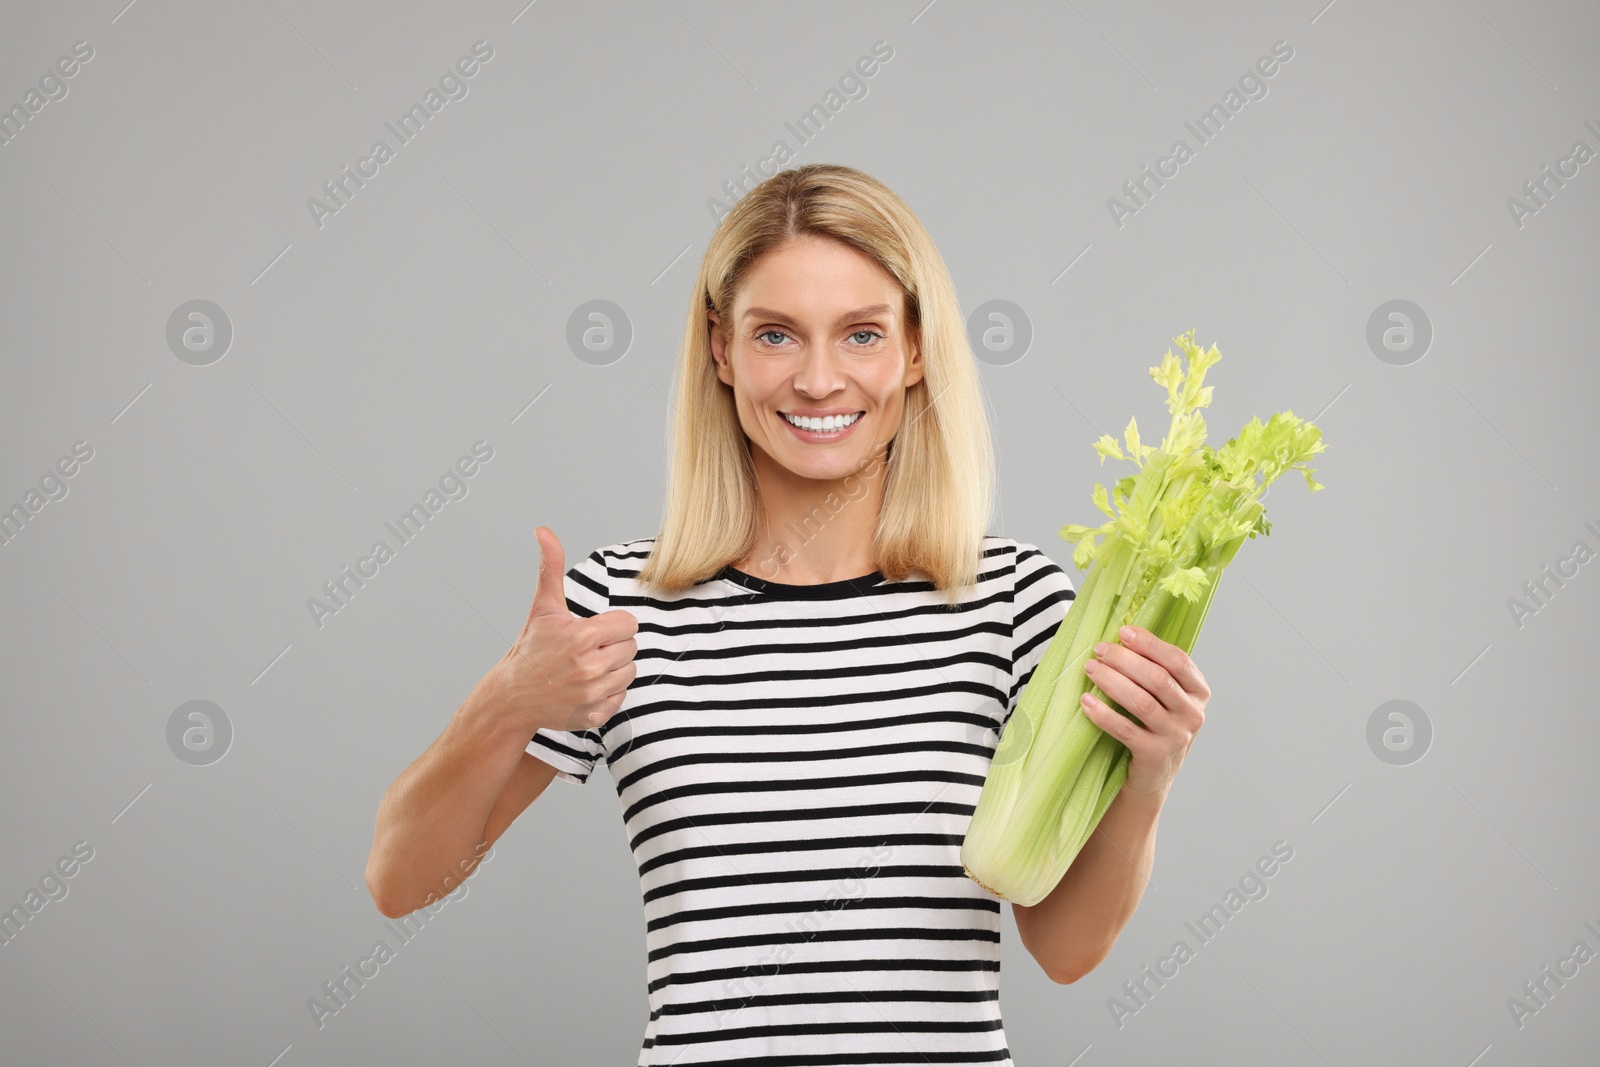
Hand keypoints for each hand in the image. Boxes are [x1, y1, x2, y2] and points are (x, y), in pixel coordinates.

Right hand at [492, 526, 637, 735]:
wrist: (513, 697)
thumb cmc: (530, 649)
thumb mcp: (543, 607)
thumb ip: (551, 566)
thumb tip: (544, 530)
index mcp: (582, 637)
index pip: (629, 623)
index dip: (613, 624)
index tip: (593, 629)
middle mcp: (589, 667)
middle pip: (631, 647)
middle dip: (613, 645)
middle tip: (587, 649)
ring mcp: (592, 694)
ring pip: (630, 671)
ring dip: (614, 668)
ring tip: (587, 666)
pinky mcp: (594, 715)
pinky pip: (621, 697)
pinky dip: (608, 692)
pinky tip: (587, 686)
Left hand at [1078, 625, 1209, 802]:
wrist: (1153, 776)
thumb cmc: (1154, 726)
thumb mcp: (1165, 698)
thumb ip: (1153, 670)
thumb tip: (1122, 638)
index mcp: (1198, 692)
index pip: (1178, 660)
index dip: (1150, 644)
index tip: (1123, 632)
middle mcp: (1193, 714)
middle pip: (1158, 679)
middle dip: (1125, 660)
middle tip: (1099, 651)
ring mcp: (1176, 737)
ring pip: (1142, 702)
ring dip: (1112, 682)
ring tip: (1090, 669)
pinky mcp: (1155, 755)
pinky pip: (1125, 730)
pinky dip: (1104, 714)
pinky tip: (1086, 701)